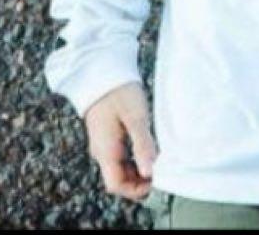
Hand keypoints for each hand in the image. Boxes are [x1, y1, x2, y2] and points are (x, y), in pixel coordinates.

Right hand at [84, 81, 158, 201]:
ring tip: (154, 158)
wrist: (100, 68)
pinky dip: (132, 159)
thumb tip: (150, 173)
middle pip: (118, 180)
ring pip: (119, 169)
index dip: (136, 189)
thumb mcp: (135, 117)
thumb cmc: (118, 91)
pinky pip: (118, 157)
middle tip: (158, 170)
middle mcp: (100, 151)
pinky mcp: (105, 135)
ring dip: (136, 171)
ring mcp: (102, 143)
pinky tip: (144, 147)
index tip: (155, 180)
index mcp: (105, 150)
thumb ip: (143, 146)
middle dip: (138, 182)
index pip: (117, 185)